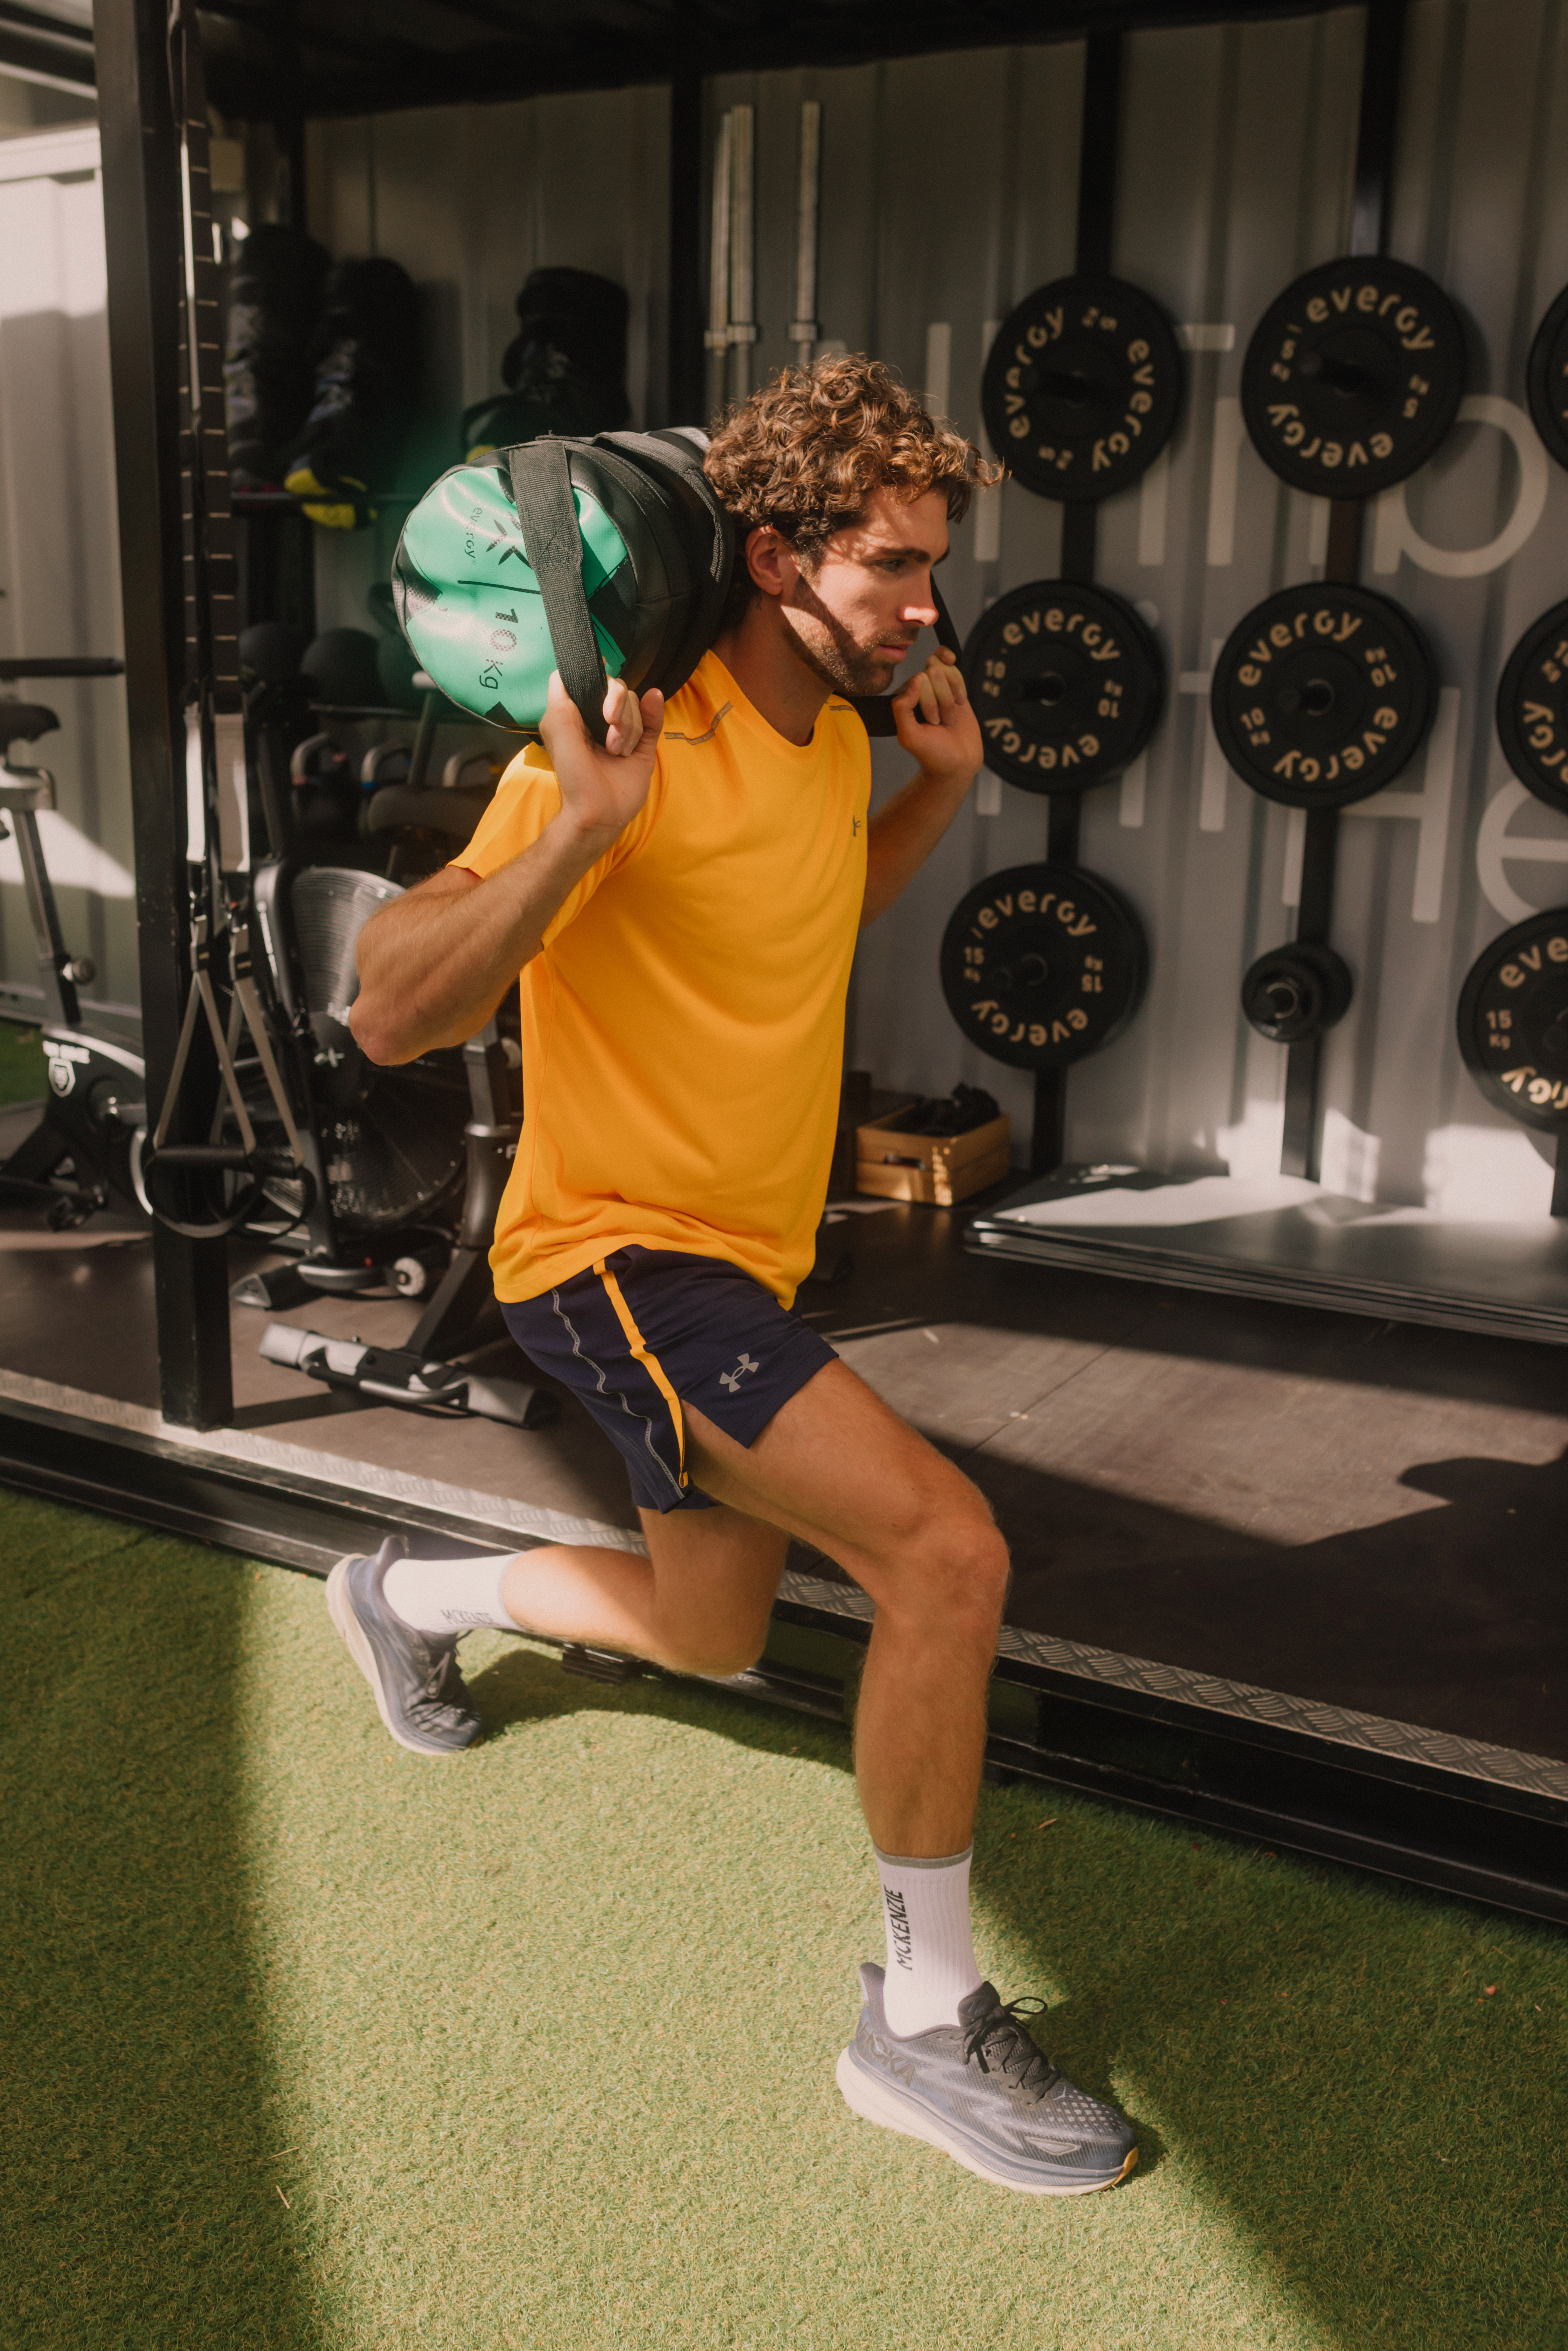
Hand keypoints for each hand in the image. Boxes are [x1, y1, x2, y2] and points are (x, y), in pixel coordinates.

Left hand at [538, 669, 663, 849]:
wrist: (599, 813)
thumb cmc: (575, 778)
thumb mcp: (558, 733)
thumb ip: (560, 699)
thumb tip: (566, 671)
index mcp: (578, 713)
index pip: (592, 680)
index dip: (598, 685)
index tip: (598, 705)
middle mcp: (600, 718)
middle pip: (618, 690)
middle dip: (617, 711)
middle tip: (609, 736)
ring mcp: (623, 730)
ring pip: (635, 704)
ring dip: (628, 728)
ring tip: (617, 752)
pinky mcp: (642, 744)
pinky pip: (654, 717)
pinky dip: (654, 709)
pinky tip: (653, 701)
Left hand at [891, 646, 981, 790]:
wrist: (959, 762)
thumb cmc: (933, 753)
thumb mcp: (910, 737)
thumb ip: (902, 709)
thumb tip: (915, 680)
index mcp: (902, 700)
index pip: (917, 680)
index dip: (929, 701)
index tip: (933, 723)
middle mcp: (916, 690)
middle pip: (933, 672)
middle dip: (943, 699)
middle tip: (942, 721)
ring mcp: (934, 686)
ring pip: (944, 669)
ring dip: (951, 695)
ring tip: (950, 715)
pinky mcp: (951, 686)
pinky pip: (954, 669)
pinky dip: (960, 685)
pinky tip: (960, 702)